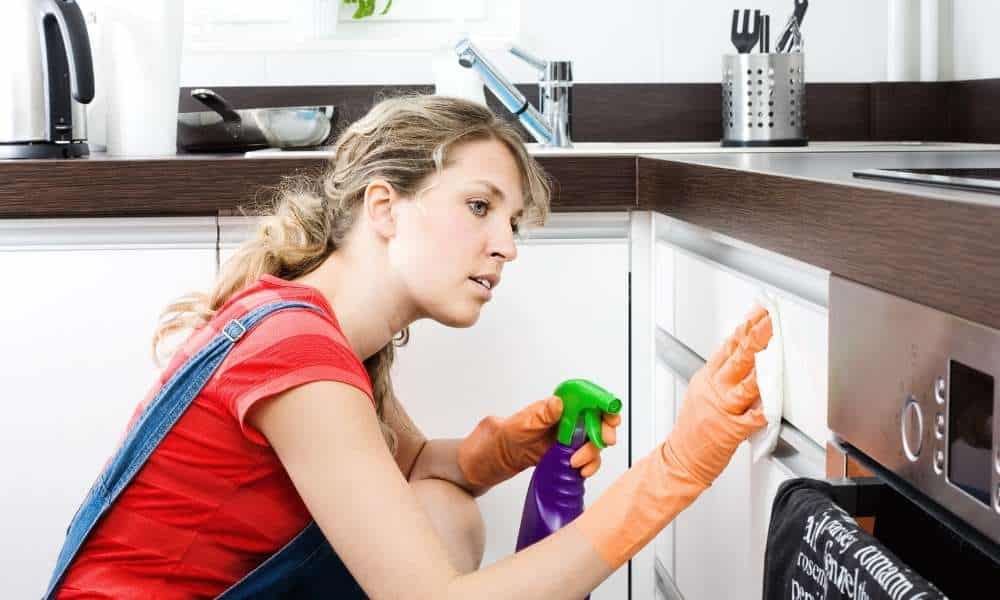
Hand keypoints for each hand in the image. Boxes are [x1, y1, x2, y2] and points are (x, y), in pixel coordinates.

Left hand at [457, 396, 621, 488]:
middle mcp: (557, 422)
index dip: (600, 404)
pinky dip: (588, 465)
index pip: (582, 399)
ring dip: (593, 452)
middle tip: (603, 440)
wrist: (480, 466)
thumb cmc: (491, 443)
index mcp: (548, 409)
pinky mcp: (559, 457)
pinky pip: (582, 459)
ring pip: (590, 441)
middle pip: (592, 420)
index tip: (609, 416)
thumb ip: (536, 417)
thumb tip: (558, 403)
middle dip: (603, 429)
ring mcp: (560, 441)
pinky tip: (580, 471)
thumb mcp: (512, 428)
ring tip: (579, 463)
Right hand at [572, 305, 771, 568]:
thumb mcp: (702, 393)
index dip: (745, 328)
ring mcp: (722, 410)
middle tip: (769, 321)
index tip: (758, 314)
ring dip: (763, 368)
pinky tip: (774, 403)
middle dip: (756, 337)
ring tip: (775, 353)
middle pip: (738, 358)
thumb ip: (722, 376)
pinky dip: (764, 411)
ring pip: (746, 384)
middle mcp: (714, 390)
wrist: (681, 460)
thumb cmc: (694, 431)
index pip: (728, 347)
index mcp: (707, 379)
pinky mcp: (730, 431)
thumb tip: (743, 356)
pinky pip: (752, 418)